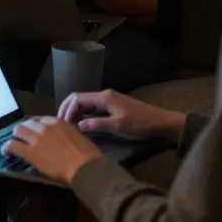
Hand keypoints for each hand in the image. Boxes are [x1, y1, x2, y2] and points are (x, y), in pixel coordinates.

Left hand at [2, 116, 102, 183]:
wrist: (85, 167)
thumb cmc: (88, 155)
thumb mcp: (78, 136)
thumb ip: (67, 133)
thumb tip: (63, 138)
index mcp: (58, 122)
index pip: (41, 120)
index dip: (36, 127)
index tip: (36, 133)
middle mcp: (45, 127)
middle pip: (28, 123)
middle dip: (25, 130)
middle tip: (24, 138)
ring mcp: (36, 139)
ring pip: (18, 130)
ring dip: (16, 136)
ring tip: (14, 143)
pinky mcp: (30, 152)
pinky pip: (13, 145)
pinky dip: (7, 148)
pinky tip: (6, 152)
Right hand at [58, 89, 186, 141]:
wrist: (162, 123)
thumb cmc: (141, 124)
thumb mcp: (118, 126)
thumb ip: (96, 125)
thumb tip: (77, 126)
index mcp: (104, 97)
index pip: (77, 98)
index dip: (67, 110)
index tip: (62, 125)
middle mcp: (104, 95)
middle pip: (79, 98)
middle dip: (67, 109)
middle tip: (60, 123)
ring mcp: (109, 100)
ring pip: (85, 103)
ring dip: (75, 112)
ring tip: (68, 125)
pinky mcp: (113, 106)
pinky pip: (93, 108)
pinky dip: (84, 114)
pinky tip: (82, 124)